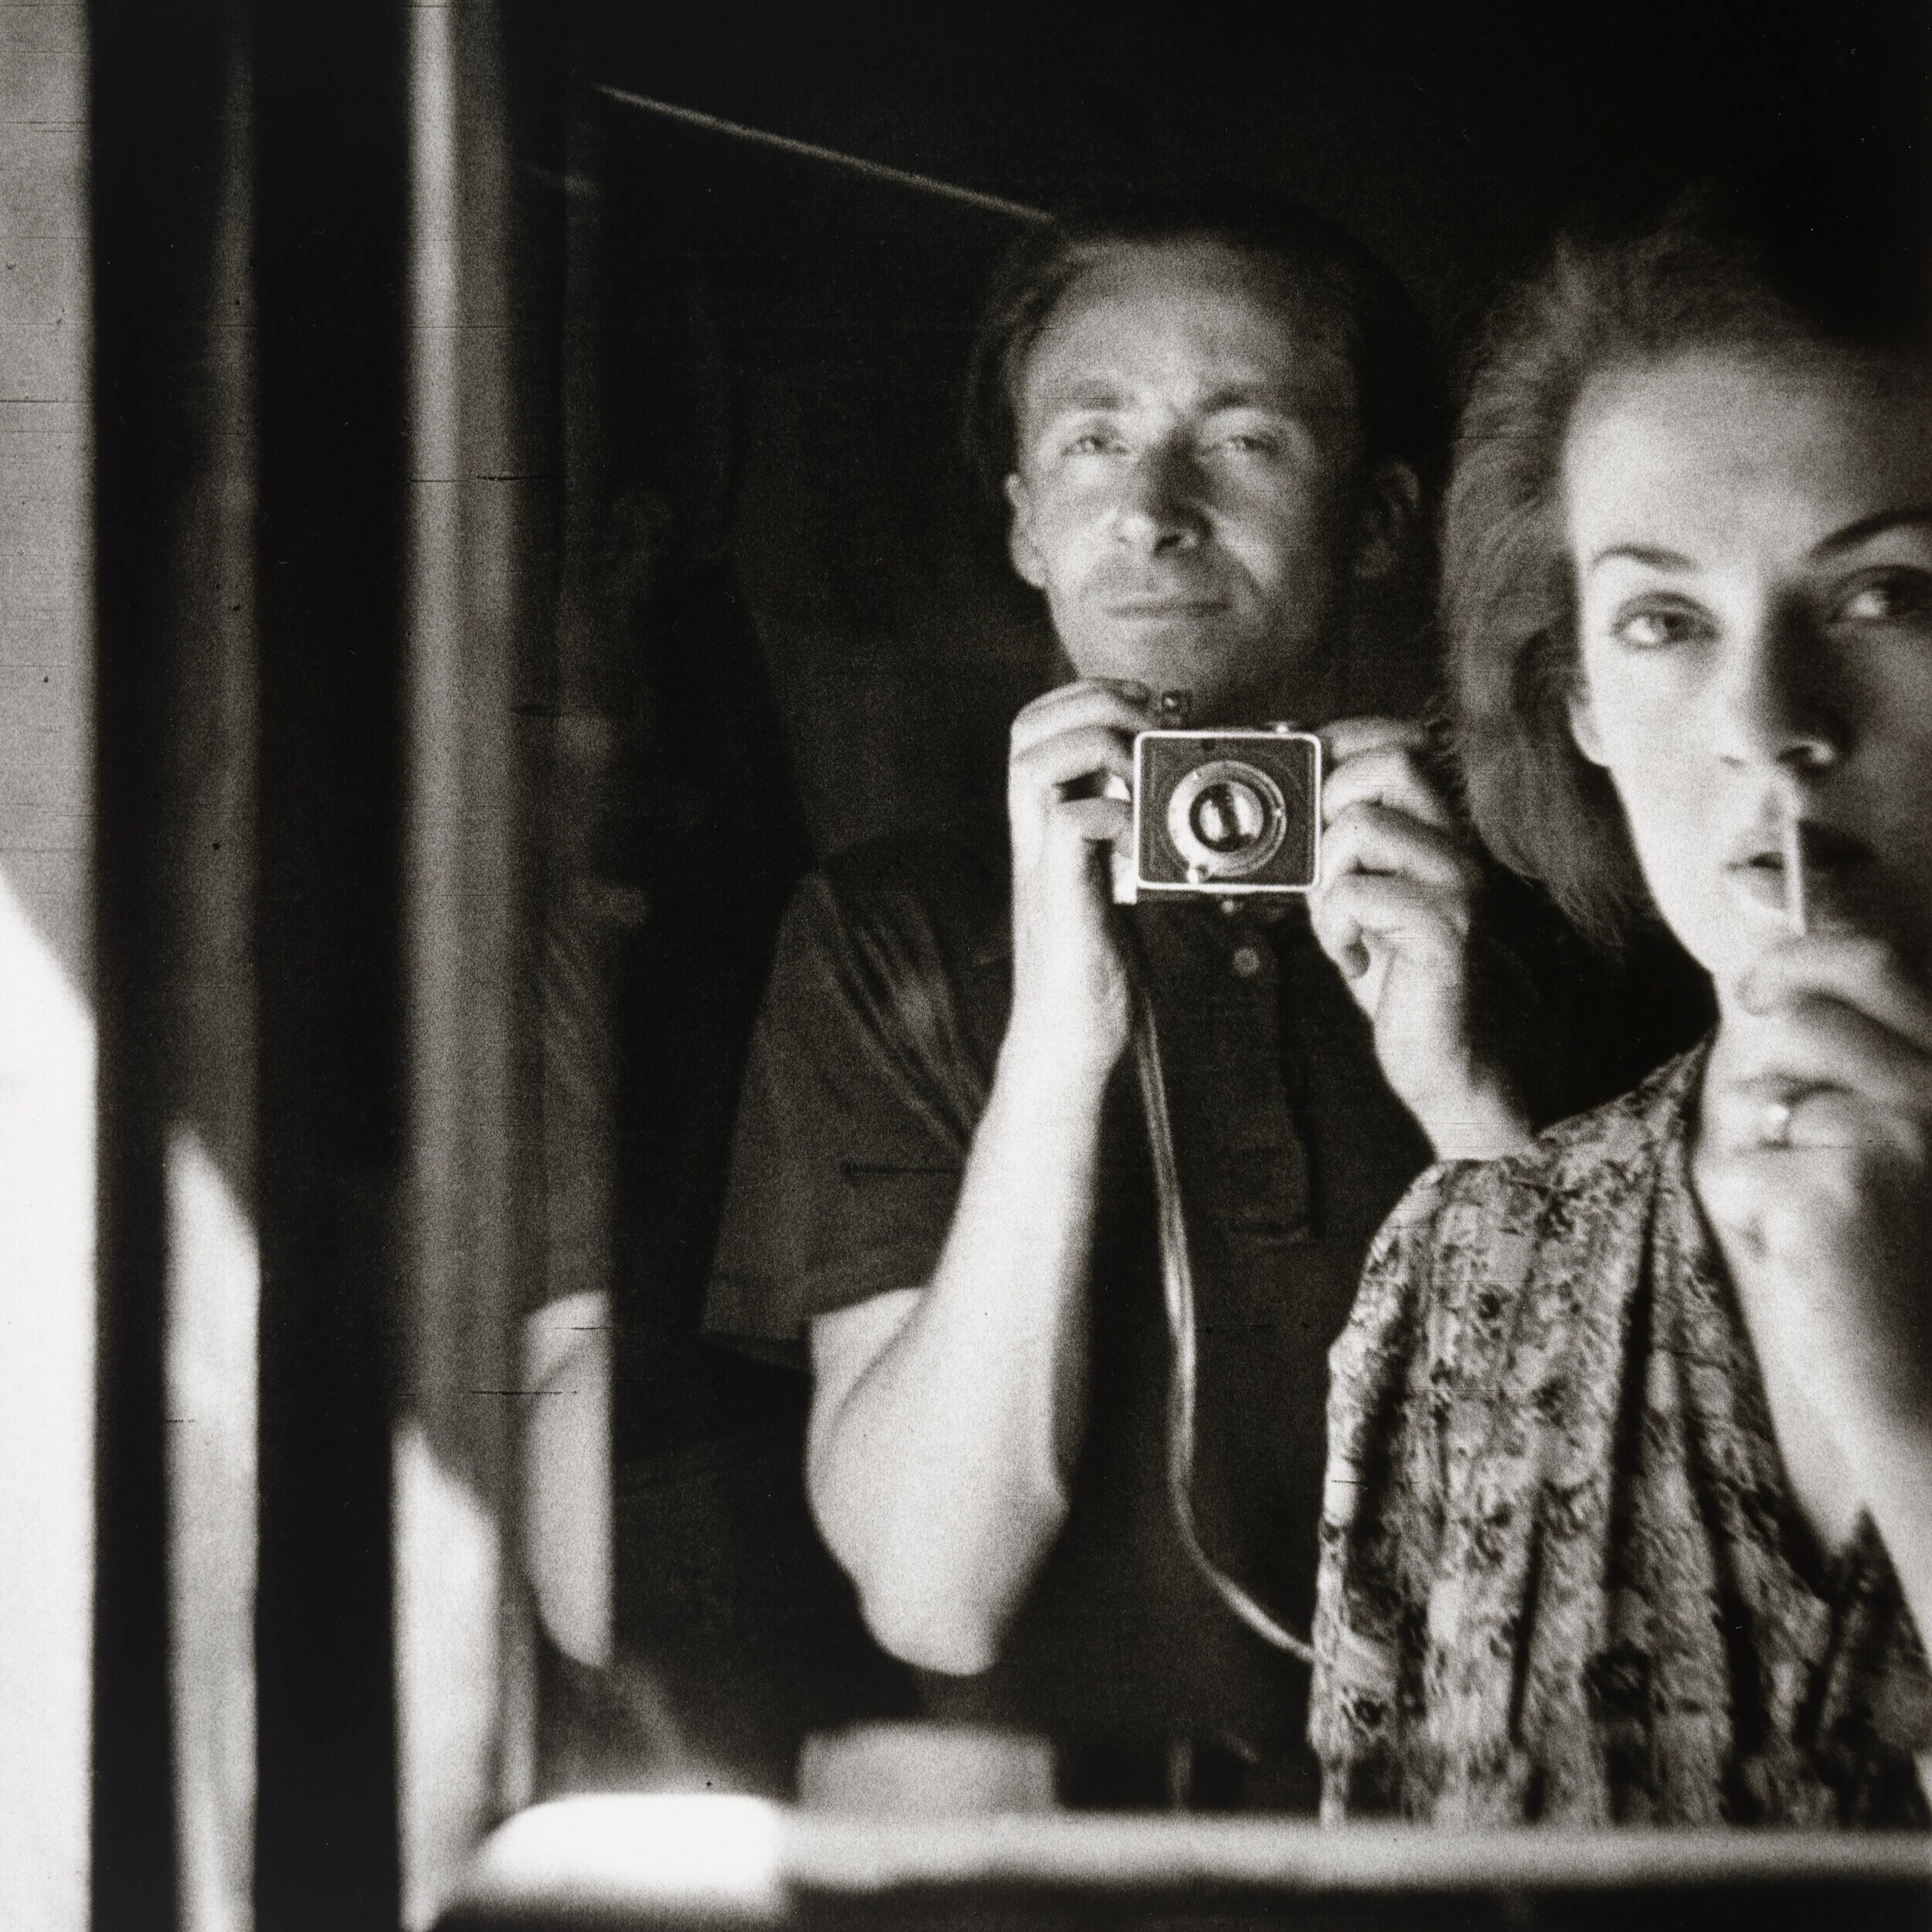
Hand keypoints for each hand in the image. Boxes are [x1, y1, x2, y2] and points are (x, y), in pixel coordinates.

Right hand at [1005, 678, 1146, 1079]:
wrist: (1070, 1044)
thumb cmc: (1096, 973)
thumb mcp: (1114, 890)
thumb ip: (1127, 846)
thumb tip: (1172, 811)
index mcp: (1046, 828)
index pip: (1037, 730)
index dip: (1084, 697)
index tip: (1143, 705)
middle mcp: (1035, 838)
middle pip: (1026, 730)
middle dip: (1090, 702)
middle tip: (1147, 721)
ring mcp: (1042, 867)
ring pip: (1034, 764)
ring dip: (1098, 744)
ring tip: (1142, 768)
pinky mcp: (1063, 901)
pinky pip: (1071, 826)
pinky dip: (1115, 812)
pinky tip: (1146, 835)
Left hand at [1308, 718, 1528, 1158]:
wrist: (1452, 1056)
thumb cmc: (1401, 976)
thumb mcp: (1356, 897)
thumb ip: (1332, 849)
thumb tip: (1282, 803)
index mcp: (1438, 831)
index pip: (1400, 741)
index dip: (1343, 741)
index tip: (1303, 773)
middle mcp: (1458, 847)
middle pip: (1393, 762)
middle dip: (1329, 804)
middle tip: (1322, 867)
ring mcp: (1458, 885)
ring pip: (1364, 826)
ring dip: (1325, 877)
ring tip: (1338, 925)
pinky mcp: (1446, 931)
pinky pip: (1360, 893)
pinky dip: (1333, 928)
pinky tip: (1352, 960)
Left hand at [1699, 934, 1931, 1470]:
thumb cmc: (1911, 1273)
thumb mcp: (1910, 1155)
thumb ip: (1869, 1078)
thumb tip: (1774, 995)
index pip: (1880, 966)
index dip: (1803, 953)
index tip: (1760, 982)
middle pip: (1807, 1020)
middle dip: (1764, 1044)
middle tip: (1756, 1072)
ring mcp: (1899, 1136)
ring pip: (1760, 1098)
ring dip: (1758, 1154)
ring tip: (1813, 1216)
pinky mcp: (1836, 1188)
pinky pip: (1735, 1169)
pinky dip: (1747, 1215)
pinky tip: (1805, 1258)